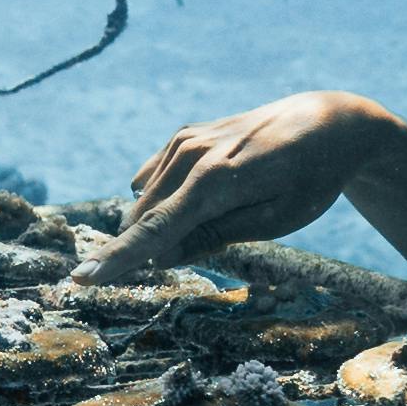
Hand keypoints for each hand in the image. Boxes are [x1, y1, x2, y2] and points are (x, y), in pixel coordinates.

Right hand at [93, 91, 402, 280]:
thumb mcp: (274, 220)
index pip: (155, 230)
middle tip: (173, 265)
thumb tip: (160, 257)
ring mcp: (185, 141)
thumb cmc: (309, 180)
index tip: (79, 280)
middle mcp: (192, 154)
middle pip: (141, 217)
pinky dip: (161, 202)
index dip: (116, 259)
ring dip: (153, 226)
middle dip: (137, 249)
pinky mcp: (185, 137)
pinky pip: (154, 179)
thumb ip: (214, 236)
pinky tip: (195, 203)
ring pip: (144, 200)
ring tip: (214, 223)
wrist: (327, 125)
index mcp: (216, 180)